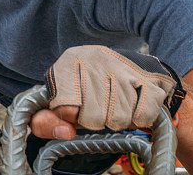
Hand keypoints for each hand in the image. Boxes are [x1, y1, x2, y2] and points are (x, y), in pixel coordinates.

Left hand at [30, 45, 181, 138]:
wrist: (118, 61)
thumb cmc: (83, 87)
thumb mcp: (56, 99)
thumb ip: (45, 121)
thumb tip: (65, 132)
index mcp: (69, 62)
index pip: (65, 108)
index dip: (72, 116)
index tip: (75, 109)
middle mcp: (95, 59)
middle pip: (94, 117)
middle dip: (96, 120)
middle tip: (98, 108)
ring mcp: (123, 67)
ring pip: (119, 117)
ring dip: (117, 120)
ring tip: (114, 106)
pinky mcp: (147, 75)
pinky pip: (144, 113)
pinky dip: (139, 118)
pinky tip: (132, 107)